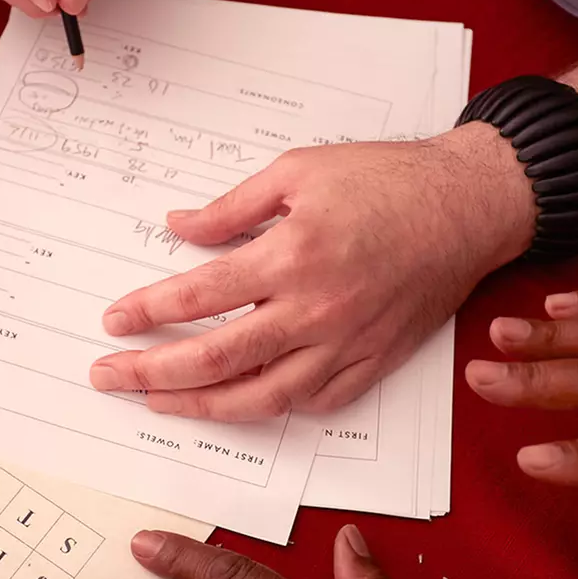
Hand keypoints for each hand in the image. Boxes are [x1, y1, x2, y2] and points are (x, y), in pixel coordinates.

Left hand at [89, 124, 532, 419]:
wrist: (468, 206)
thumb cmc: (388, 180)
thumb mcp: (298, 170)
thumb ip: (232, 208)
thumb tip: (178, 226)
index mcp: (292, 255)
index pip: (199, 296)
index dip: (148, 312)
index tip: (115, 320)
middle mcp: (315, 310)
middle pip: (216, 359)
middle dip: (152, 373)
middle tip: (108, 377)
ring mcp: (346, 344)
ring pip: (260, 397)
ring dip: (201, 407)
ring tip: (160, 403)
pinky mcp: (373, 362)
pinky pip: (313, 402)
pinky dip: (270, 408)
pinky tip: (239, 401)